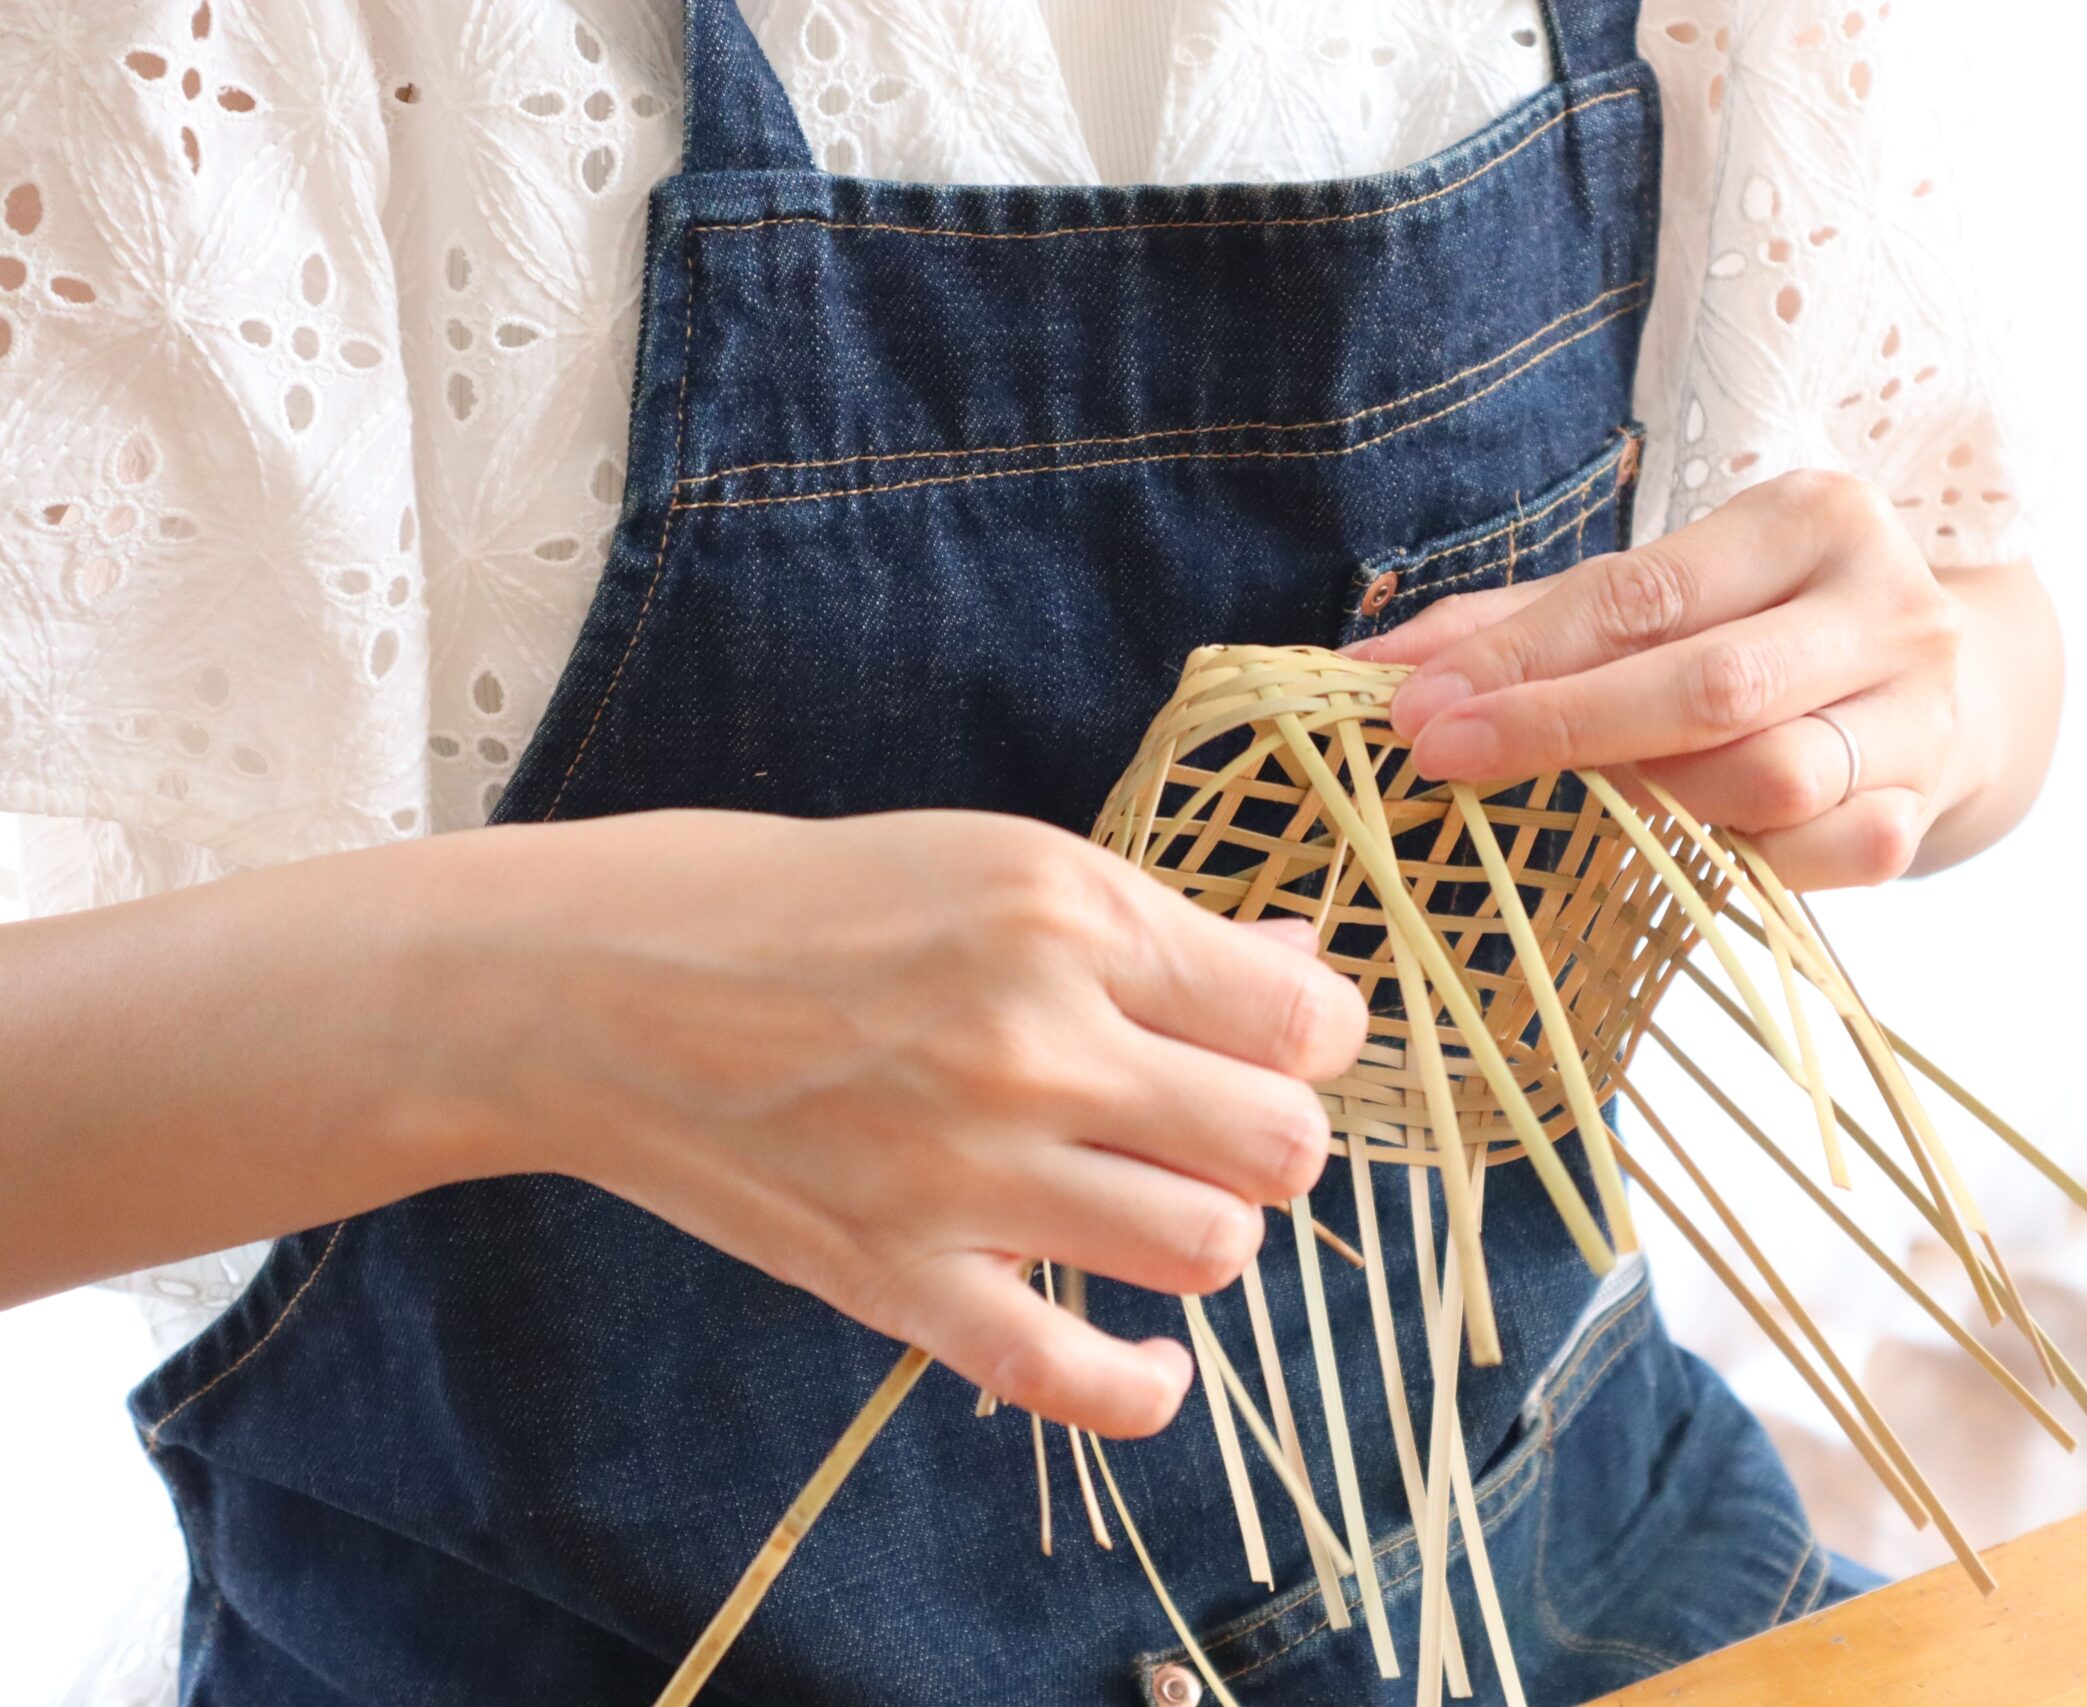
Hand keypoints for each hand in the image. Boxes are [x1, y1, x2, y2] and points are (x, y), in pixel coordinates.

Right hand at [410, 809, 1367, 1437]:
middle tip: (1207, 1121)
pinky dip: (1143, 1386)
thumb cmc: (797, 901)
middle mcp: (1034, 1044)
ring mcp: (965, 1173)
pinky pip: (1077, 1377)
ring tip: (1148, 1200)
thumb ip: (1158, 927)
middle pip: (1282, 1146)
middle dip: (1272, 1138)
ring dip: (1206, 1233)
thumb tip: (1304, 954)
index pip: (1304, 1021)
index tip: (1270, 1041)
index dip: (1313, 1040)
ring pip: (1212, 1251)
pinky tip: (1151, 1355)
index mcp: (1067, 917)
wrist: (595, 985)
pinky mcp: (897, 1278)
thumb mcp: (991, 862)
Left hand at [1348, 470, 2052, 888]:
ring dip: (1651, 801)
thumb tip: (1372, 667)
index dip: (1524, 657)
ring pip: (1771, 779)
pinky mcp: (1926, 811)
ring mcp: (1920, 714)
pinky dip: (1730, 860)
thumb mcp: (1662, 597)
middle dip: (1564, 727)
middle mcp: (1887, 605)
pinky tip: (1675, 848)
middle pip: (1712, 686)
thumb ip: (1522, 624)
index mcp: (1812, 519)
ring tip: (1581, 797)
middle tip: (1447, 757)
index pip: (1646, 593)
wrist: (1951, 690)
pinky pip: (1813, 858)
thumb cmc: (1759, 632)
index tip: (1417, 705)